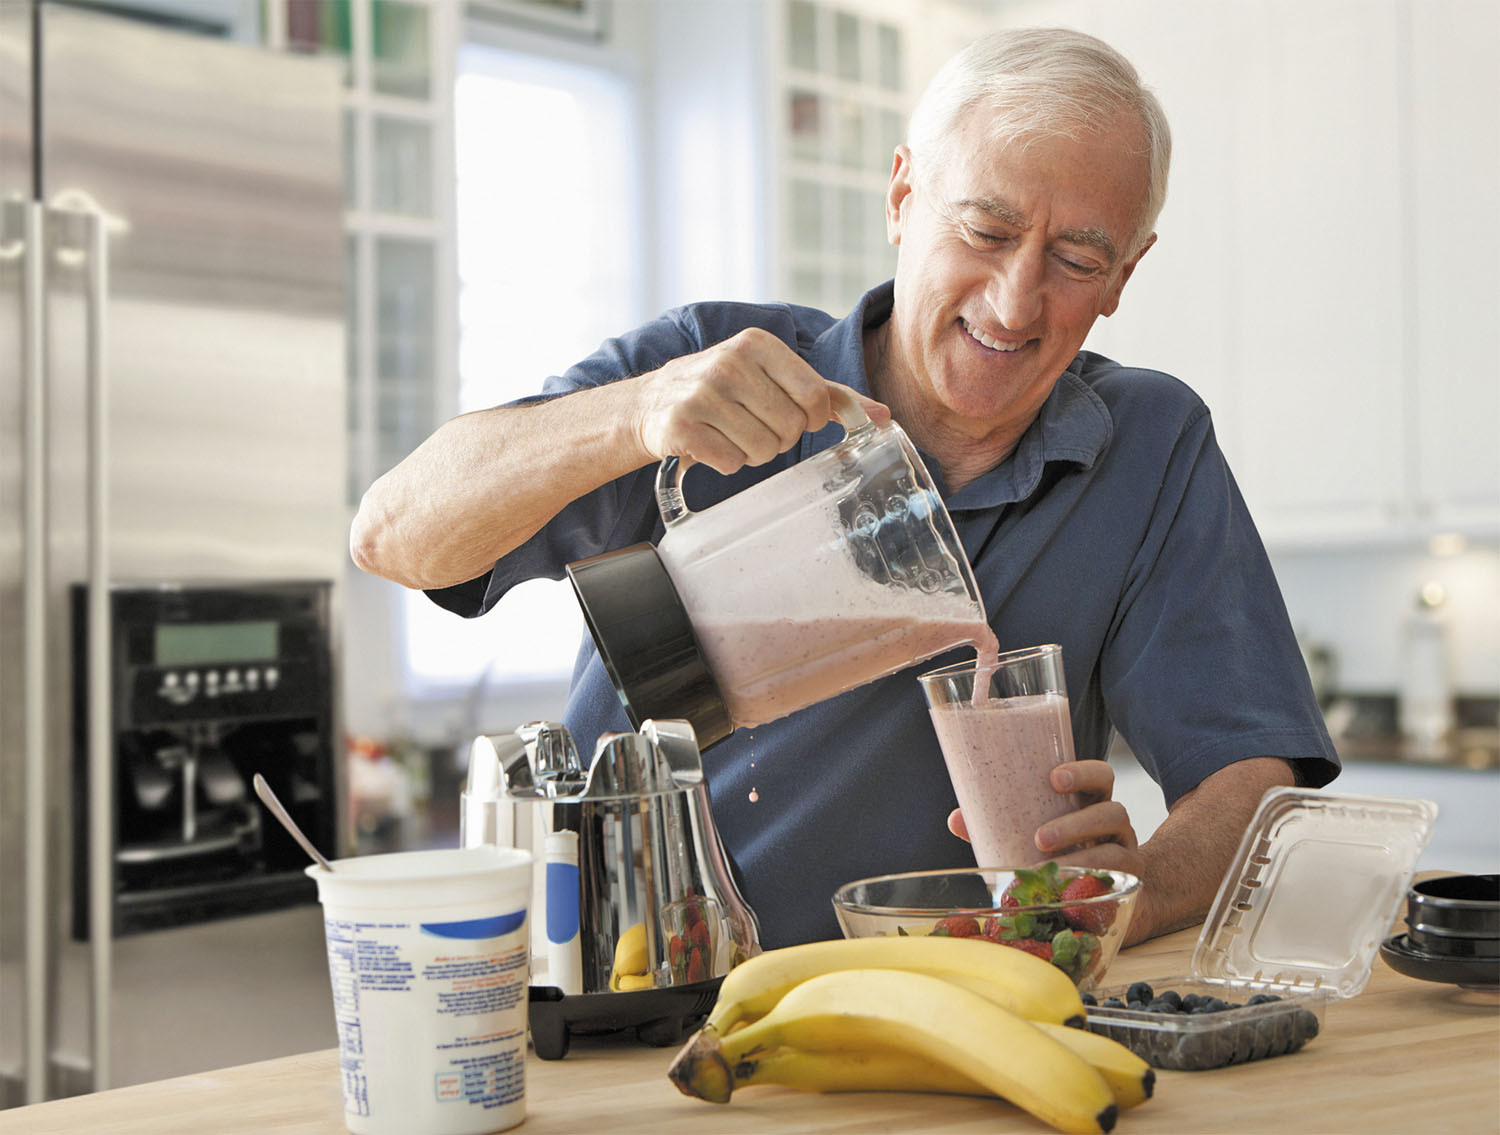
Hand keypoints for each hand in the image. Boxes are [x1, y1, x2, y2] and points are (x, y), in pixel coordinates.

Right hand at [632, 327, 887, 474]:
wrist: (653, 402)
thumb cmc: (726, 390)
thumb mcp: (774, 378)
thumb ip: (830, 394)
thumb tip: (883, 416)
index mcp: (757, 343)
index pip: (814, 397)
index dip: (811, 418)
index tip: (793, 415)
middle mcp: (729, 363)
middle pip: (790, 428)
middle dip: (779, 437)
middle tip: (754, 424)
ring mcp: (702, 393)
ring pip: (763, 450)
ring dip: (752, 452)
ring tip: (731, 433)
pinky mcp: (681, 425)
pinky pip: (731, 462)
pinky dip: (727, 462)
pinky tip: (711, 443)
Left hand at [947, 758, 1153, 941]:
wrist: (1115, 896)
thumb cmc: (1067, 855)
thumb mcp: (1036, 834)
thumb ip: (998, 826)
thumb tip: (957, 818)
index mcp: (1091, 803)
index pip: (1101, 776)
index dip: (1083, 773)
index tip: (1053, 778)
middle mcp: (1114, 825)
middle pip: (1112, 810)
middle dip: (1075, 822)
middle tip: (1039, 837)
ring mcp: (1126, 854)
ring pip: (1116, 850)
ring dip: (1080, 856)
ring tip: (1048, 866)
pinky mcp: (1128, 885)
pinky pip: (1117, 882)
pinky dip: (1090, 884)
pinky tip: (1067, 892)